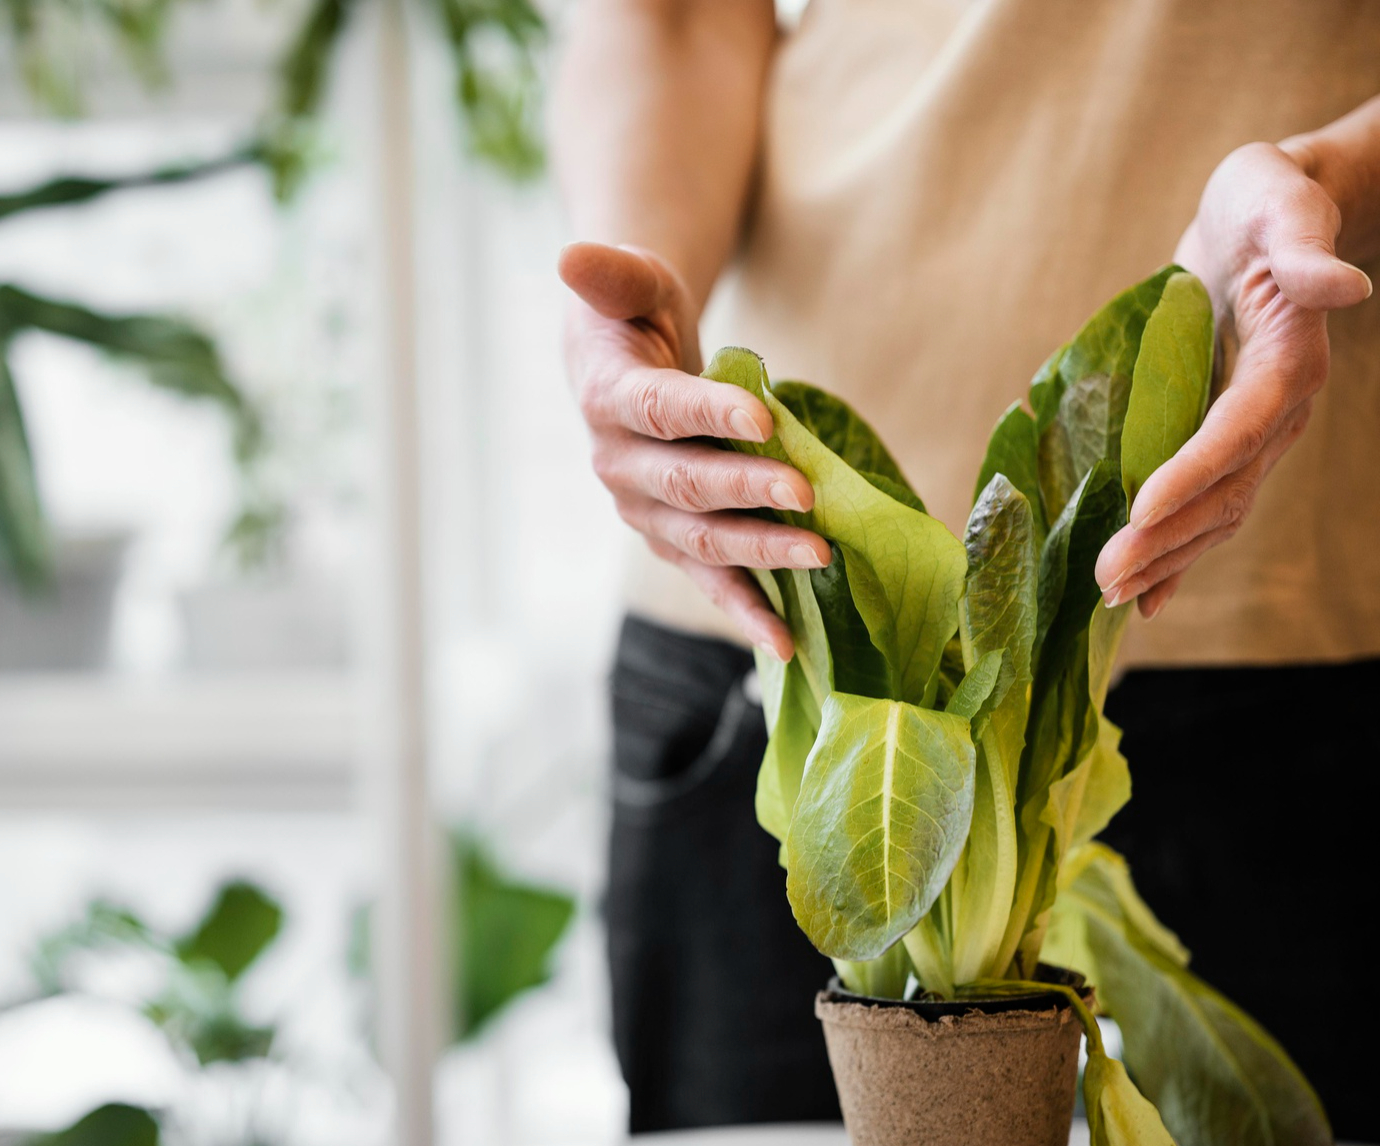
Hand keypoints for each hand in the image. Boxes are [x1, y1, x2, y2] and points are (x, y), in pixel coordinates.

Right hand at [559, 241, 828, 658]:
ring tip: (819, 558)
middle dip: (748, 494)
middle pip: (684, 487)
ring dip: (760, 554)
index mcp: (607, 400)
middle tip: (810, 498)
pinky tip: (785, 645)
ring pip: (701, 541)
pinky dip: (746, 612)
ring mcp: (644, 513)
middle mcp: (618, 466)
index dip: (709, 416)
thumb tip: (571, 255)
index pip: (660, 410)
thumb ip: (614, 274)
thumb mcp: (635, 283)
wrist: (626, 367)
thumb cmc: (639, 318)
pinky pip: (711, 581)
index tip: (764, 420)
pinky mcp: (674, 541)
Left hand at [1095, 141, 1374, 617]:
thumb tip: (1345, 287)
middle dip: (1167, 538)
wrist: (1267, 218)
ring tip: (1111, 595)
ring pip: (1215, 512)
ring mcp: (1254, 432)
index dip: (1193, 471)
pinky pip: (1205, 507)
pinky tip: (1144, 598)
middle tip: (1106, 577)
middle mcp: (1278, 411)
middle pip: (1225, 490)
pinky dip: (1176, 554)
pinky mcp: (1223, 438)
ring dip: (1165, 557)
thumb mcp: (1282, 204)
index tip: (1142, 506)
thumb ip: (1305, 250)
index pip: (1238, 429)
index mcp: (1289, 362)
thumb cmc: (1268, 201)